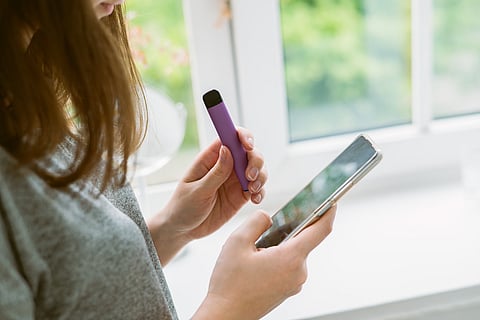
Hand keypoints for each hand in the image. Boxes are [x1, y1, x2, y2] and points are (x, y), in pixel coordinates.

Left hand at [148, 128, 266, 263]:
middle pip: (248, 152)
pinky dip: (261, 192)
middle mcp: (225, 166)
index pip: (229, 138)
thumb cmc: (183, 207)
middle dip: (255, 160)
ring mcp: (234, 180)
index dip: (242, 136)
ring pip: (257, 169)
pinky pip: (258, 189)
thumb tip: (227, 149)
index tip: (247, 146)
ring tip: (252, 189)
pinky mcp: (241, 196)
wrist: (183, 229)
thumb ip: (215, 173)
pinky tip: (255, 199)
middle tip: (249, 175)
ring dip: (261, 176)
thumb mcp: (197, 190)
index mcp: (210, 159)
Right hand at [193, 206, 335, 319]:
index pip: (320, 231)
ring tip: (256, 247)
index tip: (332, 202)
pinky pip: (288, 266)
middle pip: (303, 241)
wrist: (225, 315)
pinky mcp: (287, 289)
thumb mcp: (237, 242)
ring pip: (293, 253)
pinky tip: (258, 260)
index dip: (328, 213)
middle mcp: (298, 272)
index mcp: (291, 258)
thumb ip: (257, 221)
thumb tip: (268, 217)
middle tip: (272, 222)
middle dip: (290, 228)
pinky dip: (278, 257)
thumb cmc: (229, 283)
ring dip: (280, 244)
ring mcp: (294, 283)